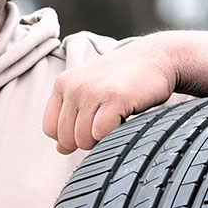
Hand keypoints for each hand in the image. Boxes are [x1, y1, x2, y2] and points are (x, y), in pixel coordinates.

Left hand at [43, 31, 207, 154]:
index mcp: (63, 84)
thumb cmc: (124, 79)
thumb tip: (60, 150)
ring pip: (83, 139)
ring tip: (116, 122)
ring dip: (101, 141)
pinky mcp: (114, 98)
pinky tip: (124, 121)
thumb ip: (73, 117)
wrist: (157, 57)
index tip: (90, 128)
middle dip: (86, 142)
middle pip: (66, 138)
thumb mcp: (91, 92)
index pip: (50, 129)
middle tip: (107, 126)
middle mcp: (73, 86)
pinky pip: (101, 134)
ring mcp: (92, 91)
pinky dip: (112, 136)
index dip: (69, 137)